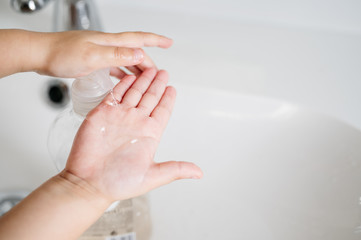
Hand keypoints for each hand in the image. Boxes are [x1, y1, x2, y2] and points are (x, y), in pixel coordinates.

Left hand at [37, 31, 171, 77]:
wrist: (41, 55)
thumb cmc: (61, 53)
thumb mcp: (93, 56)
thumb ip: (117, 55)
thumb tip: (140, 53)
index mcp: (110, 42)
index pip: (138, 38)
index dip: (156, 40)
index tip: (169, 42)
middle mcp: (107, 45)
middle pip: (134, 52)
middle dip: (149, 62)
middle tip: (158, 75)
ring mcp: (100, 52)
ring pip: (125, 60)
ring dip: (137, 68)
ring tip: (145, 80)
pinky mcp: (92, 60)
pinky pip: (113, 66)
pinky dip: (122, 73)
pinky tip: (124, 80)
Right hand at [64, 68, 202, 201]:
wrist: (88, 183)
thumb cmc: (118, 183)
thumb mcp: (152, 176)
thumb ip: (176, 169)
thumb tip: (199, 173)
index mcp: (149, 134)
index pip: (162, 111)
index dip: (168, 100)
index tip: (173, 89)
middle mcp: (136, 123)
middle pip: (150, 98)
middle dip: (157, 84)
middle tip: (163, 73)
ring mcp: (119, 117)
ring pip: (134, 93)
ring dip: (142, 81)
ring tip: (150, 70)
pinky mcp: (102, 113)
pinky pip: (115, 95)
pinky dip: (122, 85)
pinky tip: (129, 77)